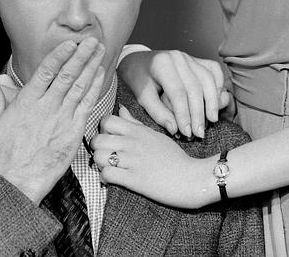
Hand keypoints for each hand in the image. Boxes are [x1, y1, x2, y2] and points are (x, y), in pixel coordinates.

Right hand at [0, 38, 105, 204]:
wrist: (16, 185)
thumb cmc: (1, 160)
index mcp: (26, 103)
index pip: (46, 71)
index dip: (60, 55)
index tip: (70, 43)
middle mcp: (47, 107)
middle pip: (68, 74)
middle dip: (82, 55)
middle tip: (92, 40)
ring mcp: (62, 119)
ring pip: (80, 87)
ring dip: (91, 67)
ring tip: (100, 51)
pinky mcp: (73, 133)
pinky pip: (87, 106)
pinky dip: (95, 88)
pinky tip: (101, 76)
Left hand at [90, 105, 215, 209]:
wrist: (191, 178)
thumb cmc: (174, 157)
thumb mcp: (154, 134)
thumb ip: (134, 123)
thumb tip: (120, 109)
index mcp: (137, 131)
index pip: (106, 120)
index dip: (102, 129)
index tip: (108, 138)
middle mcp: (132, 143)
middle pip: (97, 139)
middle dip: (97, 148)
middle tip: (105, 155)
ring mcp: (133, 161)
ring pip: (99, 157)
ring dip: (100, 164)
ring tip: (108, 167)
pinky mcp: (134, 180)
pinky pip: (107, 174)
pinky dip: (105, 178)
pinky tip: (112, 179)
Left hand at [117, 49, 228, 137]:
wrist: (138, 61)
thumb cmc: (139, 79)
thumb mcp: (141, 97)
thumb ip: (158, 113)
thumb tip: (175, 129)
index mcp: (161, 63)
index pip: (178, 92)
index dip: (184, 114)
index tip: (186, 132)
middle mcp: (178, 57)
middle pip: (195, 87)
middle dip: (199, 113)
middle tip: (199, 133)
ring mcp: (189, 57)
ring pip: (208, 79)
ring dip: (212, 101)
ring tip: (212, 121)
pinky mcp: (196, 59)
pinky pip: (214, 70)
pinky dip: (218, 85)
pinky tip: (216, 101)